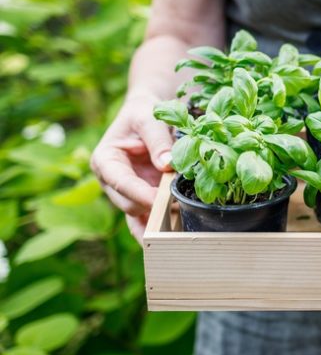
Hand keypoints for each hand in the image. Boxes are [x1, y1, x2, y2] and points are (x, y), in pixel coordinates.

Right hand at [90, 93, 174, 240]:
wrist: (147, 115)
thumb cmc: (144, 114)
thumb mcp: (150, 119)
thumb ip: (158, 141)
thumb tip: (167, 165)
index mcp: (105, 161)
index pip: (121, 182)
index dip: (140, 193)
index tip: (160, 200)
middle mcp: (111, 181)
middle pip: (129, 203)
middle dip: (153, 210)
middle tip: (180, 213)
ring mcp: (126, 193)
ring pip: (138, 215)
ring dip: (158, 222)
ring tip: (179, 232)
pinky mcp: (140, 198)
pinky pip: (146, 219)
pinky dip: (159, 229)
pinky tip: (172, 240)